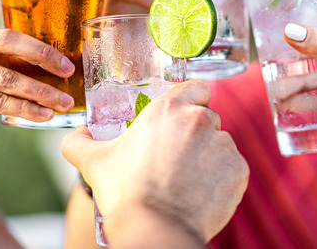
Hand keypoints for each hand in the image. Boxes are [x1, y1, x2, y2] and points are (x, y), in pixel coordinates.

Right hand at [61, 80, 248, 242]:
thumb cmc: (125, 192)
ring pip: (220, 144)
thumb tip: (77, 134)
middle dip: (195, 134)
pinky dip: (222, 178)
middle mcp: (201, 120)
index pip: (196, 87)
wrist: (155, 228)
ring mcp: (224, 145)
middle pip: (207, 118)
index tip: (181, 117)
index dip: (190, 100)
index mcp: (170, 108)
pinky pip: (233, 168)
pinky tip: (201, 192)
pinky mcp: (238, 171)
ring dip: (209, 156)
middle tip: (176, 156)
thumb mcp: (93, 161)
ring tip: (187, 179)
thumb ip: (79, 142)